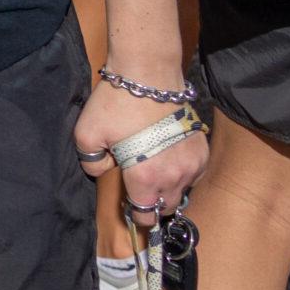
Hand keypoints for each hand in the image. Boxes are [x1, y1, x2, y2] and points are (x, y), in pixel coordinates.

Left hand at [74, 73, 211, 231]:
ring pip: (181, 191)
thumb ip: (91, 163)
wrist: (148, 74)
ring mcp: (193, 164)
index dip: (134, 213)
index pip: (145, 215)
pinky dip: (182, 174)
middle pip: (165, 206)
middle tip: (138, 186)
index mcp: (146, 178)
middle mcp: (174, 176)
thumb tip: (102, 172)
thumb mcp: (87, 134)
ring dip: (168, 188)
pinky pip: (193, 175)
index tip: (127, 203)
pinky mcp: (203, 150)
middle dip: (152, 203)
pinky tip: (167, 159)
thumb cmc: (116, 104)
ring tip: (151, 170)